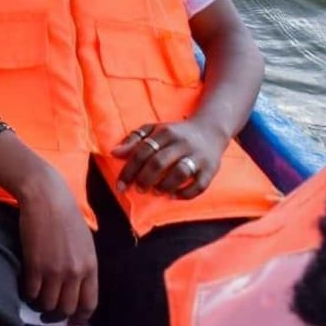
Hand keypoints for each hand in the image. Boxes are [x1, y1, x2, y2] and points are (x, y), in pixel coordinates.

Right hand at [9, 165, 98, 325]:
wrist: (46, 196)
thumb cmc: (65, 215)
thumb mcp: (85, 242)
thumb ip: (83, 266)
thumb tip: (77, 288)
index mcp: (90, 266)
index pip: (89, 304)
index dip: (79, 318)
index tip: (71, 322)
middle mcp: (75, 272)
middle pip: (67, 309)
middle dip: (57, 316)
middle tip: (48, 314)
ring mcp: (55, 270)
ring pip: (47, 304)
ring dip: (40, 305)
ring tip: (35, 298)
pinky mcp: (35, 265)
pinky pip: (31, 292)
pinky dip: (27, 294)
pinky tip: (26, 287)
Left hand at [112, 118, 227, 198]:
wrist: (210, 130)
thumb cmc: (175, 133)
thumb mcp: (154, 129)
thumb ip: (134, 139)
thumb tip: (114, 153)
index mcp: (165, 132)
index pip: (143, 151)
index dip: (129, 170)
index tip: (120, 185)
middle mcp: (182, 143)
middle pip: (159, 162)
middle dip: (144, 179)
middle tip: (138, 189)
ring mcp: (198, 156)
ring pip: (180, 172)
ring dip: (165, 185)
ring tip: (156, 191)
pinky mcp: (210, 169)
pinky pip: (199, 185)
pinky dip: (185, 193)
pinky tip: (173, 195)